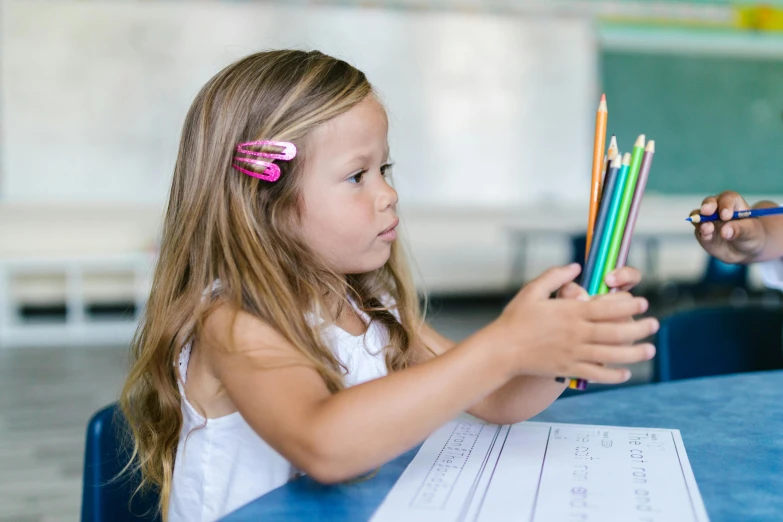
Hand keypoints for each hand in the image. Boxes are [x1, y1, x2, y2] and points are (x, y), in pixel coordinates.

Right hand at [492, 264, 657, 383]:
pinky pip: (597, 374)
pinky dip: (614, 375)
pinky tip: (625, 374)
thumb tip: (576, 267)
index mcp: (570, 313)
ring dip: (634, 353)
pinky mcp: (569, 370)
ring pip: (612, 354)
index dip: (628, 304)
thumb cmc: (515, 319)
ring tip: (649, 350)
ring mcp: (574, 354)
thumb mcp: (532, 291)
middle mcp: (576, 334)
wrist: (502, 350)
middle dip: (639, 328)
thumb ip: (555, 277)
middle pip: (616, 331)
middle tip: (654, 325)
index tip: (643, 302)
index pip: (607, 307)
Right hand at [692, 192, 766, 263]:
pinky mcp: (701, 232)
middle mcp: (717, 208)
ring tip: (707, 228)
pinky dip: (700, 232)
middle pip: (710, 202)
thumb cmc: (751, 235)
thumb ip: (739, 230)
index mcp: (733, 203)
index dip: (726, 205)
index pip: (728, 199)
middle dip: (707, 206)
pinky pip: (698, 231)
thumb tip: (725, 231)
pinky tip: (706, 237)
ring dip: (700, 220)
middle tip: (706, 212)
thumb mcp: (751, 232)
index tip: (726, 216)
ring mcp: (708, 220)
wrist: (745, 250)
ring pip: (699, 215)